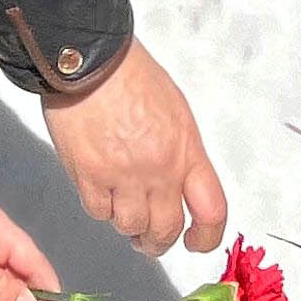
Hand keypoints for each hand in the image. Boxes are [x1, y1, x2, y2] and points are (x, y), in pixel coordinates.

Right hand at [43, 38, 227, 255]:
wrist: (90, 59)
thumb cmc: (131, 75)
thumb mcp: (175, 111)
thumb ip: (180, 153)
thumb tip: (177, 186)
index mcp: (186, 150)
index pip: (211, 211)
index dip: (206, 237)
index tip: (196, 241)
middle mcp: (158, 169)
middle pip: (166, 229)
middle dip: (159, 241)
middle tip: (150, 239)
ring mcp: (122, 175)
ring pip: (130, 226)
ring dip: (128, 225)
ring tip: (123, 211)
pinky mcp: (88, 175)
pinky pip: (98, 212)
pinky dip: (101, 208)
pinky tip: (101, 191)